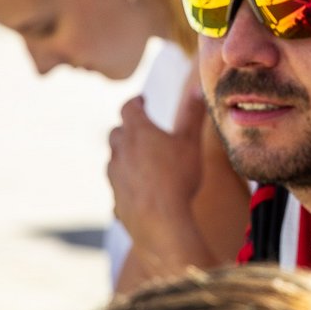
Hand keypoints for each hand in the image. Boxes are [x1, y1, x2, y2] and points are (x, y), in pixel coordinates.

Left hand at [107, 91, 206, 254]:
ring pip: (113, 159)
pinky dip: (126, 181)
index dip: (135, 102)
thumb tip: (197, 89)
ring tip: (139, 160)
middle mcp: (120, 151)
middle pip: (116, 133)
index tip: (141, 100)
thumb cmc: (177, 177)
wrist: (160, 221)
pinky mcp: (115, 198)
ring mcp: (114, 176)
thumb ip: (193, 114)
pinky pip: (117, 185)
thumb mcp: (190, 142)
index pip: (129, 108)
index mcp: (138, 132)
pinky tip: (139, 188)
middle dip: (127, 129)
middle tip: (140, 130)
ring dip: (124, 156)